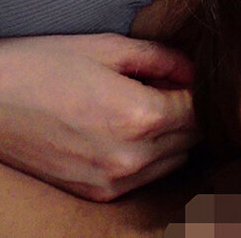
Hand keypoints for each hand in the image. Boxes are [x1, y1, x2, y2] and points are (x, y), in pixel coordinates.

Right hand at [0, 34, 198, 200]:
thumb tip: (193, 70)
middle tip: (165, 88)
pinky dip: (151, 156)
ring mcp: (114, 181)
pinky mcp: (98, 193)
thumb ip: (161, 59)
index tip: (184, 75)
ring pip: (176, 160)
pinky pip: (148, 177)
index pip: (200, 110)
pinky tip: (126, 132)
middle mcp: (132, 156)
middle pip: (193, 137)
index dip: (197, 89)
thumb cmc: (40, 64)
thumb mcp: (107, 47)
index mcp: (139, 117)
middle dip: (188, 112)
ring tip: (143, 109)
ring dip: (173, 136)